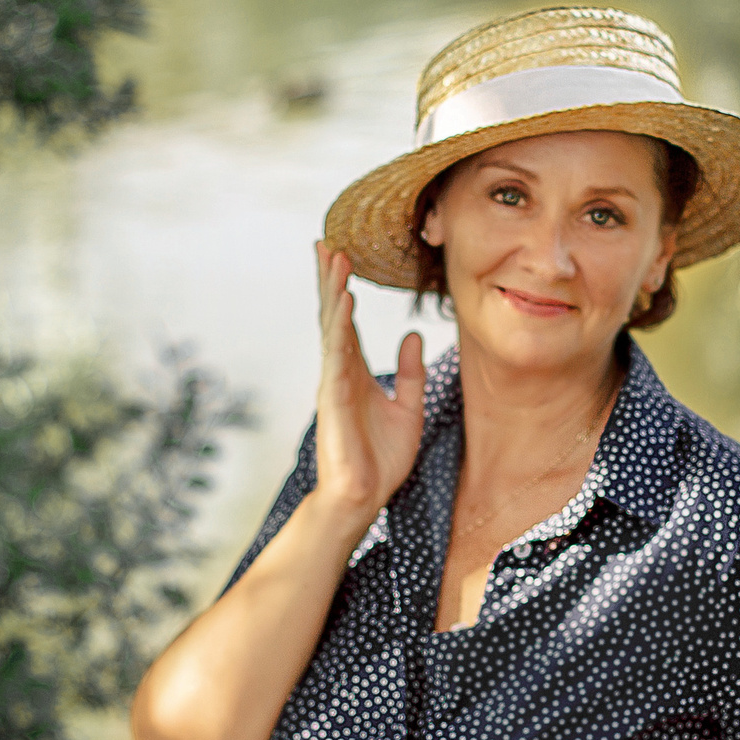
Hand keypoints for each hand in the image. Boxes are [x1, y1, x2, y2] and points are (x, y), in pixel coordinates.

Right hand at [312, 240, 425, 517]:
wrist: (363, 497)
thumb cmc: (381, 459)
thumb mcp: (409, 408)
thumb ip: (410, 372)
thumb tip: (413, 335)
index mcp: (354, 372)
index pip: (347, 322)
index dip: (343, 289)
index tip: (341, 255)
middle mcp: (340, 371)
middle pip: (333, 316)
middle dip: (329, 279)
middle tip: (326, 242)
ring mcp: (334, 382)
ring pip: (332, 328)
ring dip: (333, 292)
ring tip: (334, 257)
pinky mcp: (334, 398)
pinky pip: (338, 355)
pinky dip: (341, 327)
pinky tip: (346, 302)